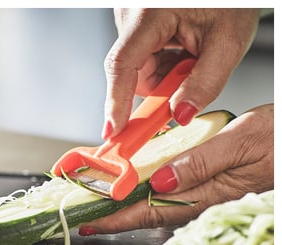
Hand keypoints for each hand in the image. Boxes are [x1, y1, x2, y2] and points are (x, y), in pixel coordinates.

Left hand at [80, 104, 273, 233]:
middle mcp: (200, 198)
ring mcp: (203, 193)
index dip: (117, 219)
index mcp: (206, 192)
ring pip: (156, 202)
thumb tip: (160, 181)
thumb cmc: (278, 143)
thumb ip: (200, 163)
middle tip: (85, 212)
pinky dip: (145, 187)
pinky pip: (169, 190)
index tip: (90, 223)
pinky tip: (135, 182)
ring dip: (126, 202)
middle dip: (114, 214)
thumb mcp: (240, 143)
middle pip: (147, 212)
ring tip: (100, 198)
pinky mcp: (207, 184)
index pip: (150, 212)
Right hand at [102, 8, 260, 138]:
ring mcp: (132, 21)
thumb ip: (205, 83)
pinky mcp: (135, 27)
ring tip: (189, 57)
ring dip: (163, 77)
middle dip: (159, 88)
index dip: (116, 102)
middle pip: (132, 74)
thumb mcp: (227, 41)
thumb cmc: (231, 2)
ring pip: (138, 72)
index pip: (122, 64)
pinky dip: (162, 68)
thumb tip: (180, 116)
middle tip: (188, 80)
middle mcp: (132, 15)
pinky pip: (142, 63)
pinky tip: (180, 52)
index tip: (113, 131)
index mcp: (150, 13)